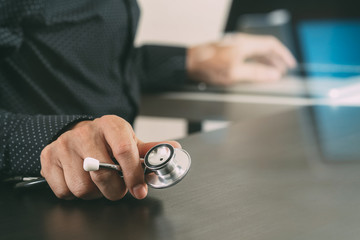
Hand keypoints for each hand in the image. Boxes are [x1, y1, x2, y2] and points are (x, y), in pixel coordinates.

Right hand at [40, 115, 180, 200]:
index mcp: (110, 125)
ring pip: (82, 188)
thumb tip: (174, 150)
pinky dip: (74, 193)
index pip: (124, 151)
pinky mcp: (48, 157)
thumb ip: (148, 150)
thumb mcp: (128, 140)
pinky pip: (63, 191)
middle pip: (102, 175)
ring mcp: (64, 145)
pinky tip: (80, 179)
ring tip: (97, 182)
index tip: (139, 190)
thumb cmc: (107, 139)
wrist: (77, 132)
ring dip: (94, 193)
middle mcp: (85, 132)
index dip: (133, 175)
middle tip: (117, 187)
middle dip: (114, 189)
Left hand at [186, 33, 296, 85]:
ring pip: (255, 51)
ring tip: (271, 72)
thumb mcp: (234, 73)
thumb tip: (274, 75)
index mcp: (245, 44)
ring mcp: (233, 46)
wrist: (188, 63)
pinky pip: (246, 54)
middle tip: (282, 70)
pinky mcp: (227, 51)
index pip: (271, 44)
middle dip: (275, 59)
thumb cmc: (207, 67)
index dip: (283, 55)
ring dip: (265, 61)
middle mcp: (240, 42)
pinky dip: (254, 62)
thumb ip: (256, 74)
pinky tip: (254, 71)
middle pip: (264, 48)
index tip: (290, 64)